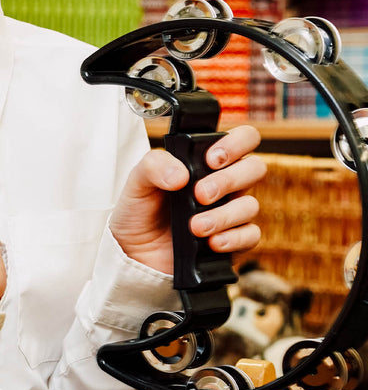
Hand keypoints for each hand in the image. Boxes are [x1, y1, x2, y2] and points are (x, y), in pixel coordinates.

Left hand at [110, 125, 265, 273]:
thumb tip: (181, 175)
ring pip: (250, 205)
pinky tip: (212, 241)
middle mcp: (223, 182)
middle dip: (229, 180)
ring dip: (224, 215)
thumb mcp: (137, 180)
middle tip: (200, 193)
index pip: (242, 138)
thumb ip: (154, 165)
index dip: (236, 143)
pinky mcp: (233, 239)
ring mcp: (230, 210)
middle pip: (255, 168)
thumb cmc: (140, 209)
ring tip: (195, 226)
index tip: (211, 159)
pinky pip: (251, 236)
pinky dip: (233, 238)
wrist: (134, 251)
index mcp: (204, 160)